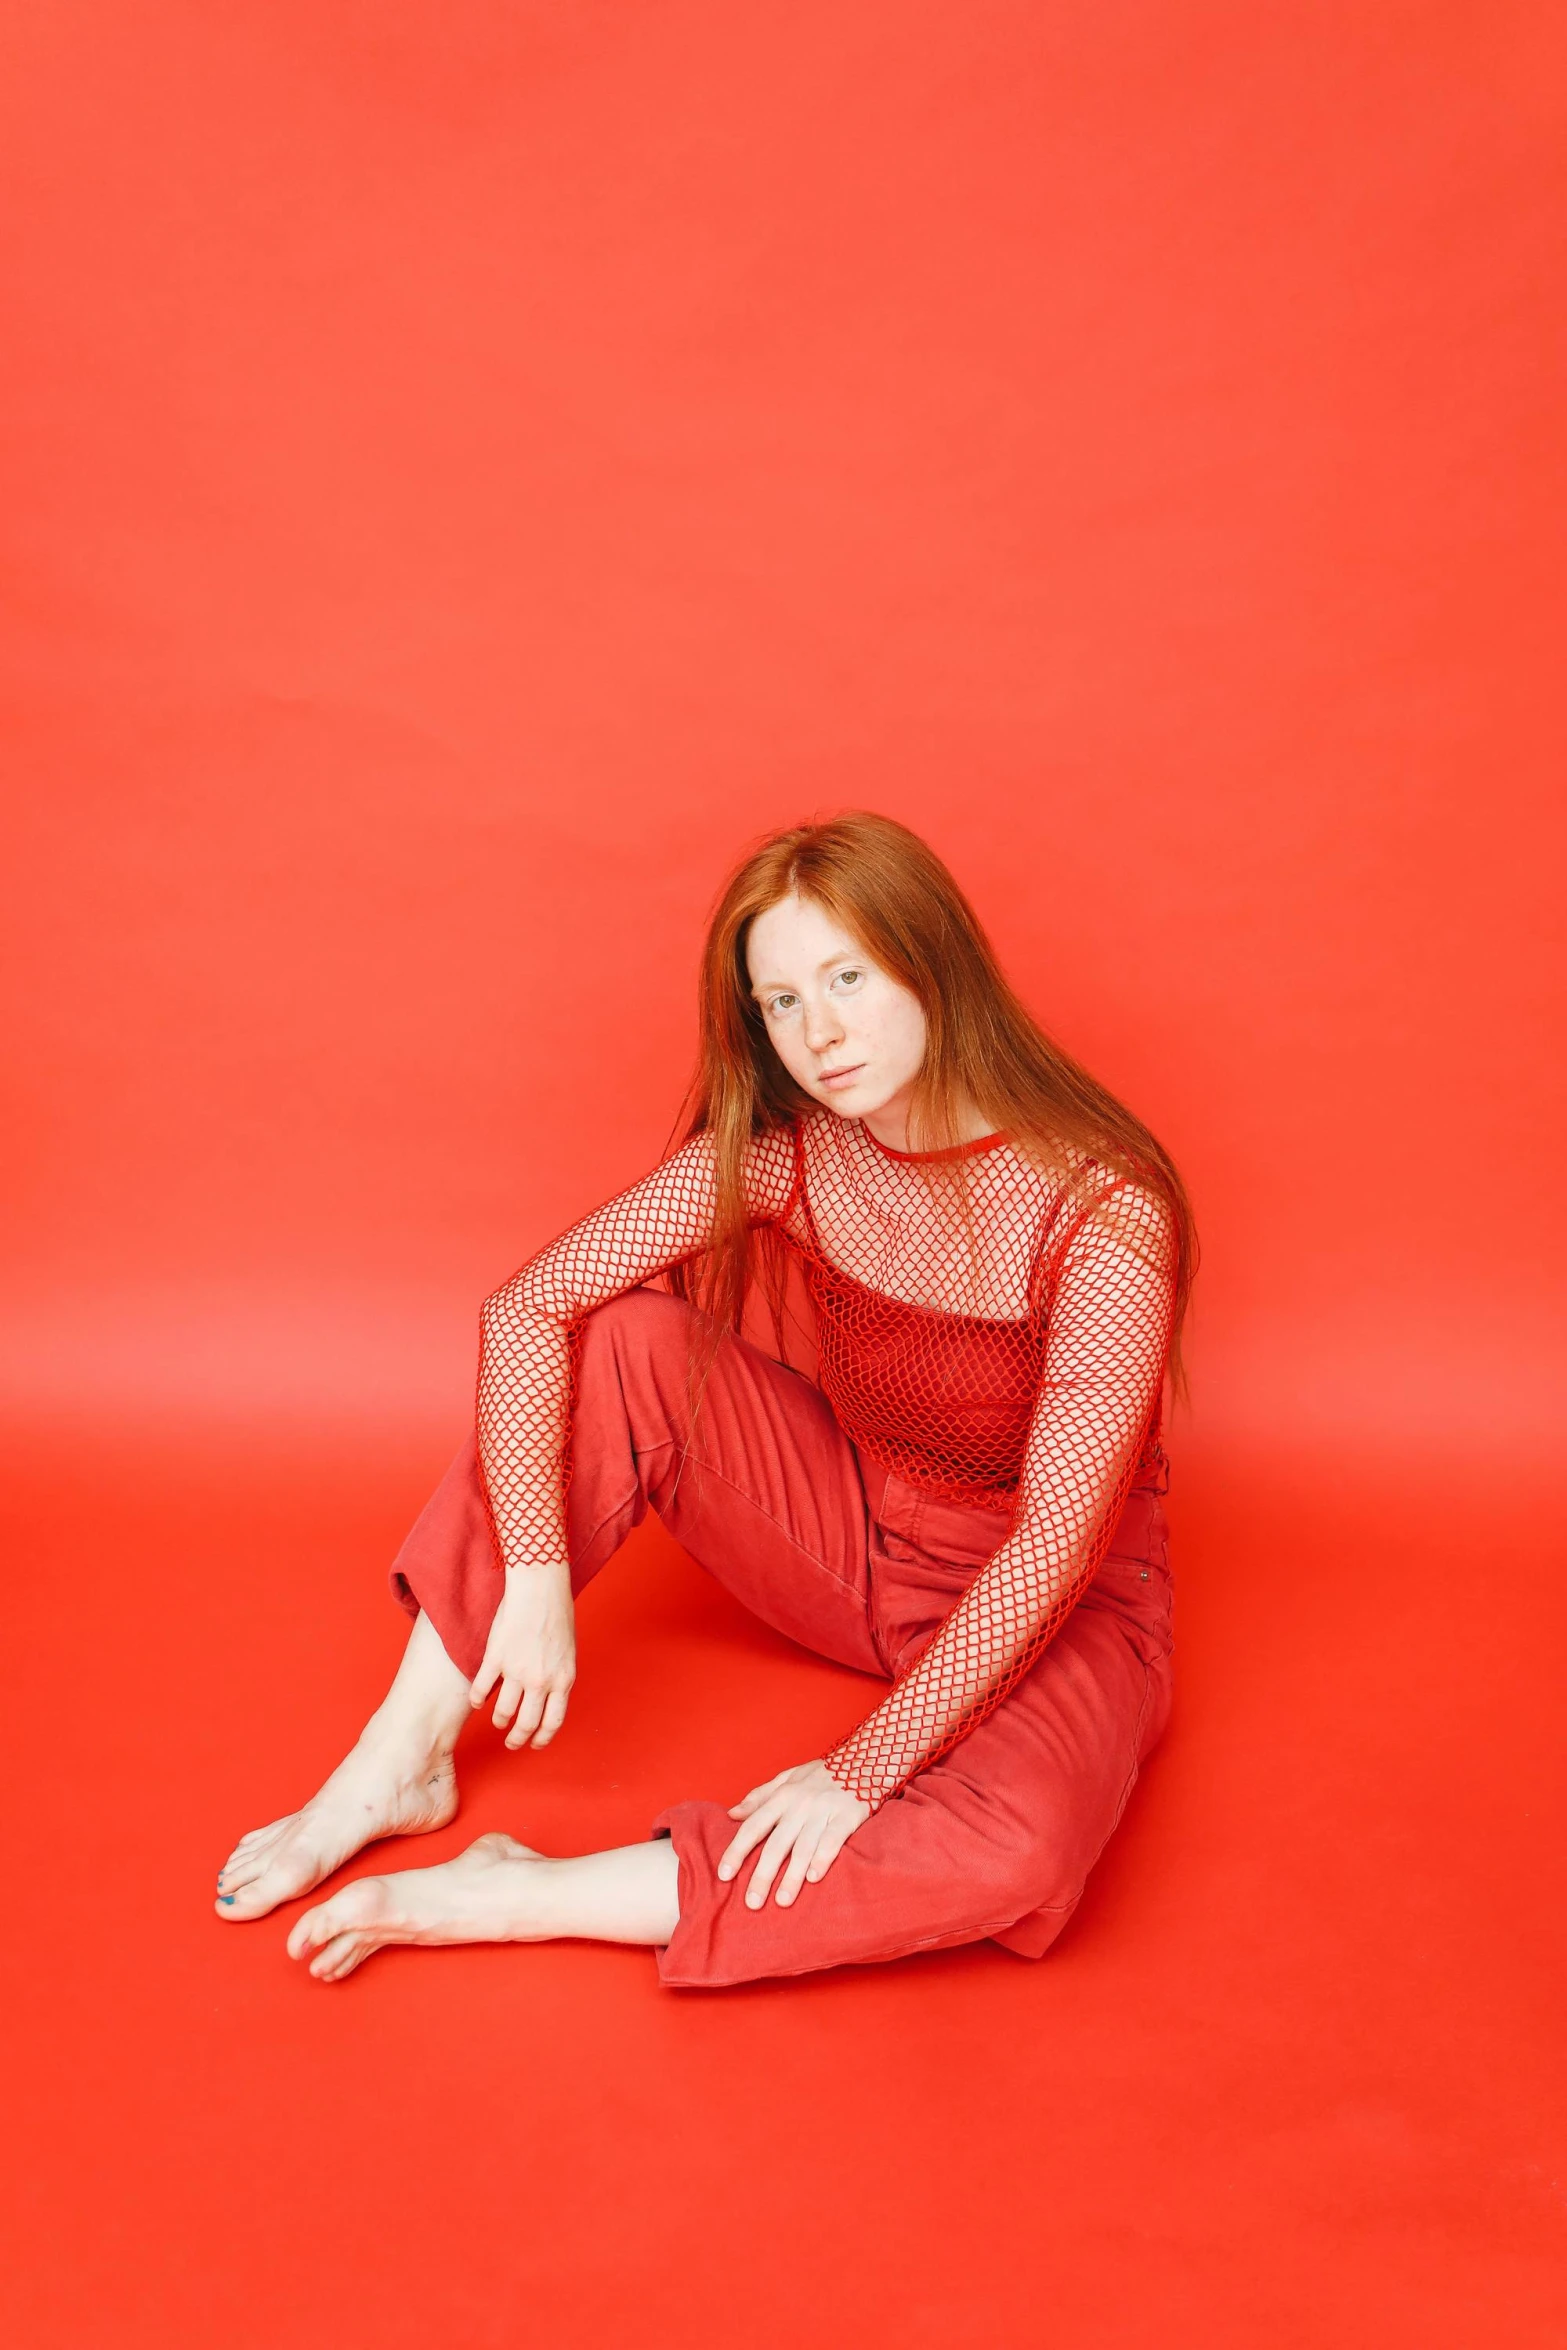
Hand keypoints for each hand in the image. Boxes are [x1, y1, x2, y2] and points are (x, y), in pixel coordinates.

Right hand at [469, 1568, 576, 1749]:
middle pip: (527, 1723)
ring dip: (499, 1720)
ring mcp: (517, 1671)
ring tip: (497, 1721)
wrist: (540, 1589)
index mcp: (563, 1679)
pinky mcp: (496, 1658)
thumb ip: (558, 1676)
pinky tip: (477, 1702)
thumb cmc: (557, 1614)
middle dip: (518, 1739)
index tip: (535, 1744)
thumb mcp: (567, 1652)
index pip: (553, 1721)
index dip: (542, 1737)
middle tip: (511, 1742)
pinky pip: (482, 1689)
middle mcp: (541, 1680)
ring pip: (503, 1711)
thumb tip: (549, 1696)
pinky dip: (478, 1700)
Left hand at [717, 1760, 870, 1909]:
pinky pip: (833, 1840)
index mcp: (782, 1797)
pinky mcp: (848, 1816)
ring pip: (803, 1847)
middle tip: (752, 1903)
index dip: (737, 1851)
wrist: (863, 1759)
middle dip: (763, 1875)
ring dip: (792, 1876)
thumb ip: (759, 1797)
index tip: (724, 1875)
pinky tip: (814, 1878)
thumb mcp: (787, 1778)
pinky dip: (823, 1858)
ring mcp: (823, 1811)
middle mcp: (799, 1805)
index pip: (753, 1826)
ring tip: (782, 1901)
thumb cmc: (821, 1774)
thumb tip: (732, 1814)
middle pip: (776, 1844)